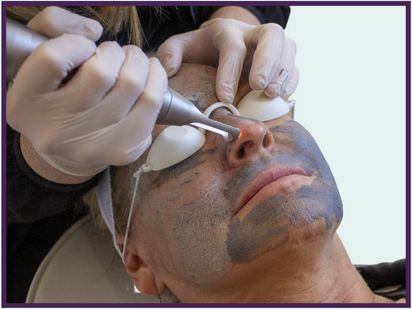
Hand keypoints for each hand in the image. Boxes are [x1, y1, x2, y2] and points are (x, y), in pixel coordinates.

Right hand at [7, 7, 167, 175]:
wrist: (69, 144)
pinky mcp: (122, 152)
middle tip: (113, 54)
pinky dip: (157, 80)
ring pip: (132, 85)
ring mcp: (92, 145)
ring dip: (139, 62)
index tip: (84, 48)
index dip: (76, 43)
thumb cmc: (56, 93)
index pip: (53, 59)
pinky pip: (152, 104)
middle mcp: (56, 130)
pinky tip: (149, 76)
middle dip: (115, 52)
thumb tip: (94, 32)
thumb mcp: (39, 55)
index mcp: (25, 104)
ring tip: (132, 61)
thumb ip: (54, 26)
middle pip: (101, 73)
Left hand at [158, 18, 298, 102]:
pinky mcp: (282, 60)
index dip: (229, 72)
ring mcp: (272, 46)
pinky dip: (292, 81)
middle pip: (271, 36)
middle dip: (267, 62)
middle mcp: (253, 34)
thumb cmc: (203, 48)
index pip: (232, 47)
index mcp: (227, 31)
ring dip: (283, 72)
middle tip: (259, 86)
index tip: (224, 97)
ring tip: (271, 93)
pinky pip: (295, 66)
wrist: (222, 42)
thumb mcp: (181, 47)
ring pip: (289, 48)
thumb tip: (169, 70)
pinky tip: (282, 95)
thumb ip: (171, 54)